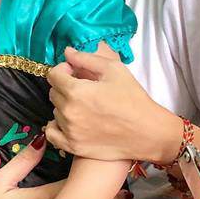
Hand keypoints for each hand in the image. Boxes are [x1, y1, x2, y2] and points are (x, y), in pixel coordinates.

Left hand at [46, 48, 179, 164]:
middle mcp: (68, 112)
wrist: (147, 132)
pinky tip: (69, 121)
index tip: (74, 72)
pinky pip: (52, 133)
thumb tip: (67, 52)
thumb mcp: (114, 70)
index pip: (53, 75)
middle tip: (82, 88)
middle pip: (53, 92)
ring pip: (55, 111)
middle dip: (64, 86)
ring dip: (64, 105)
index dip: (63, 70)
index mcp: (76, 91)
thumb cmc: (133, 99)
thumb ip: (86, 59)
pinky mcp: (73, 146)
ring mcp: (69, 131)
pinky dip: (57, 126)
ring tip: (84, 106)